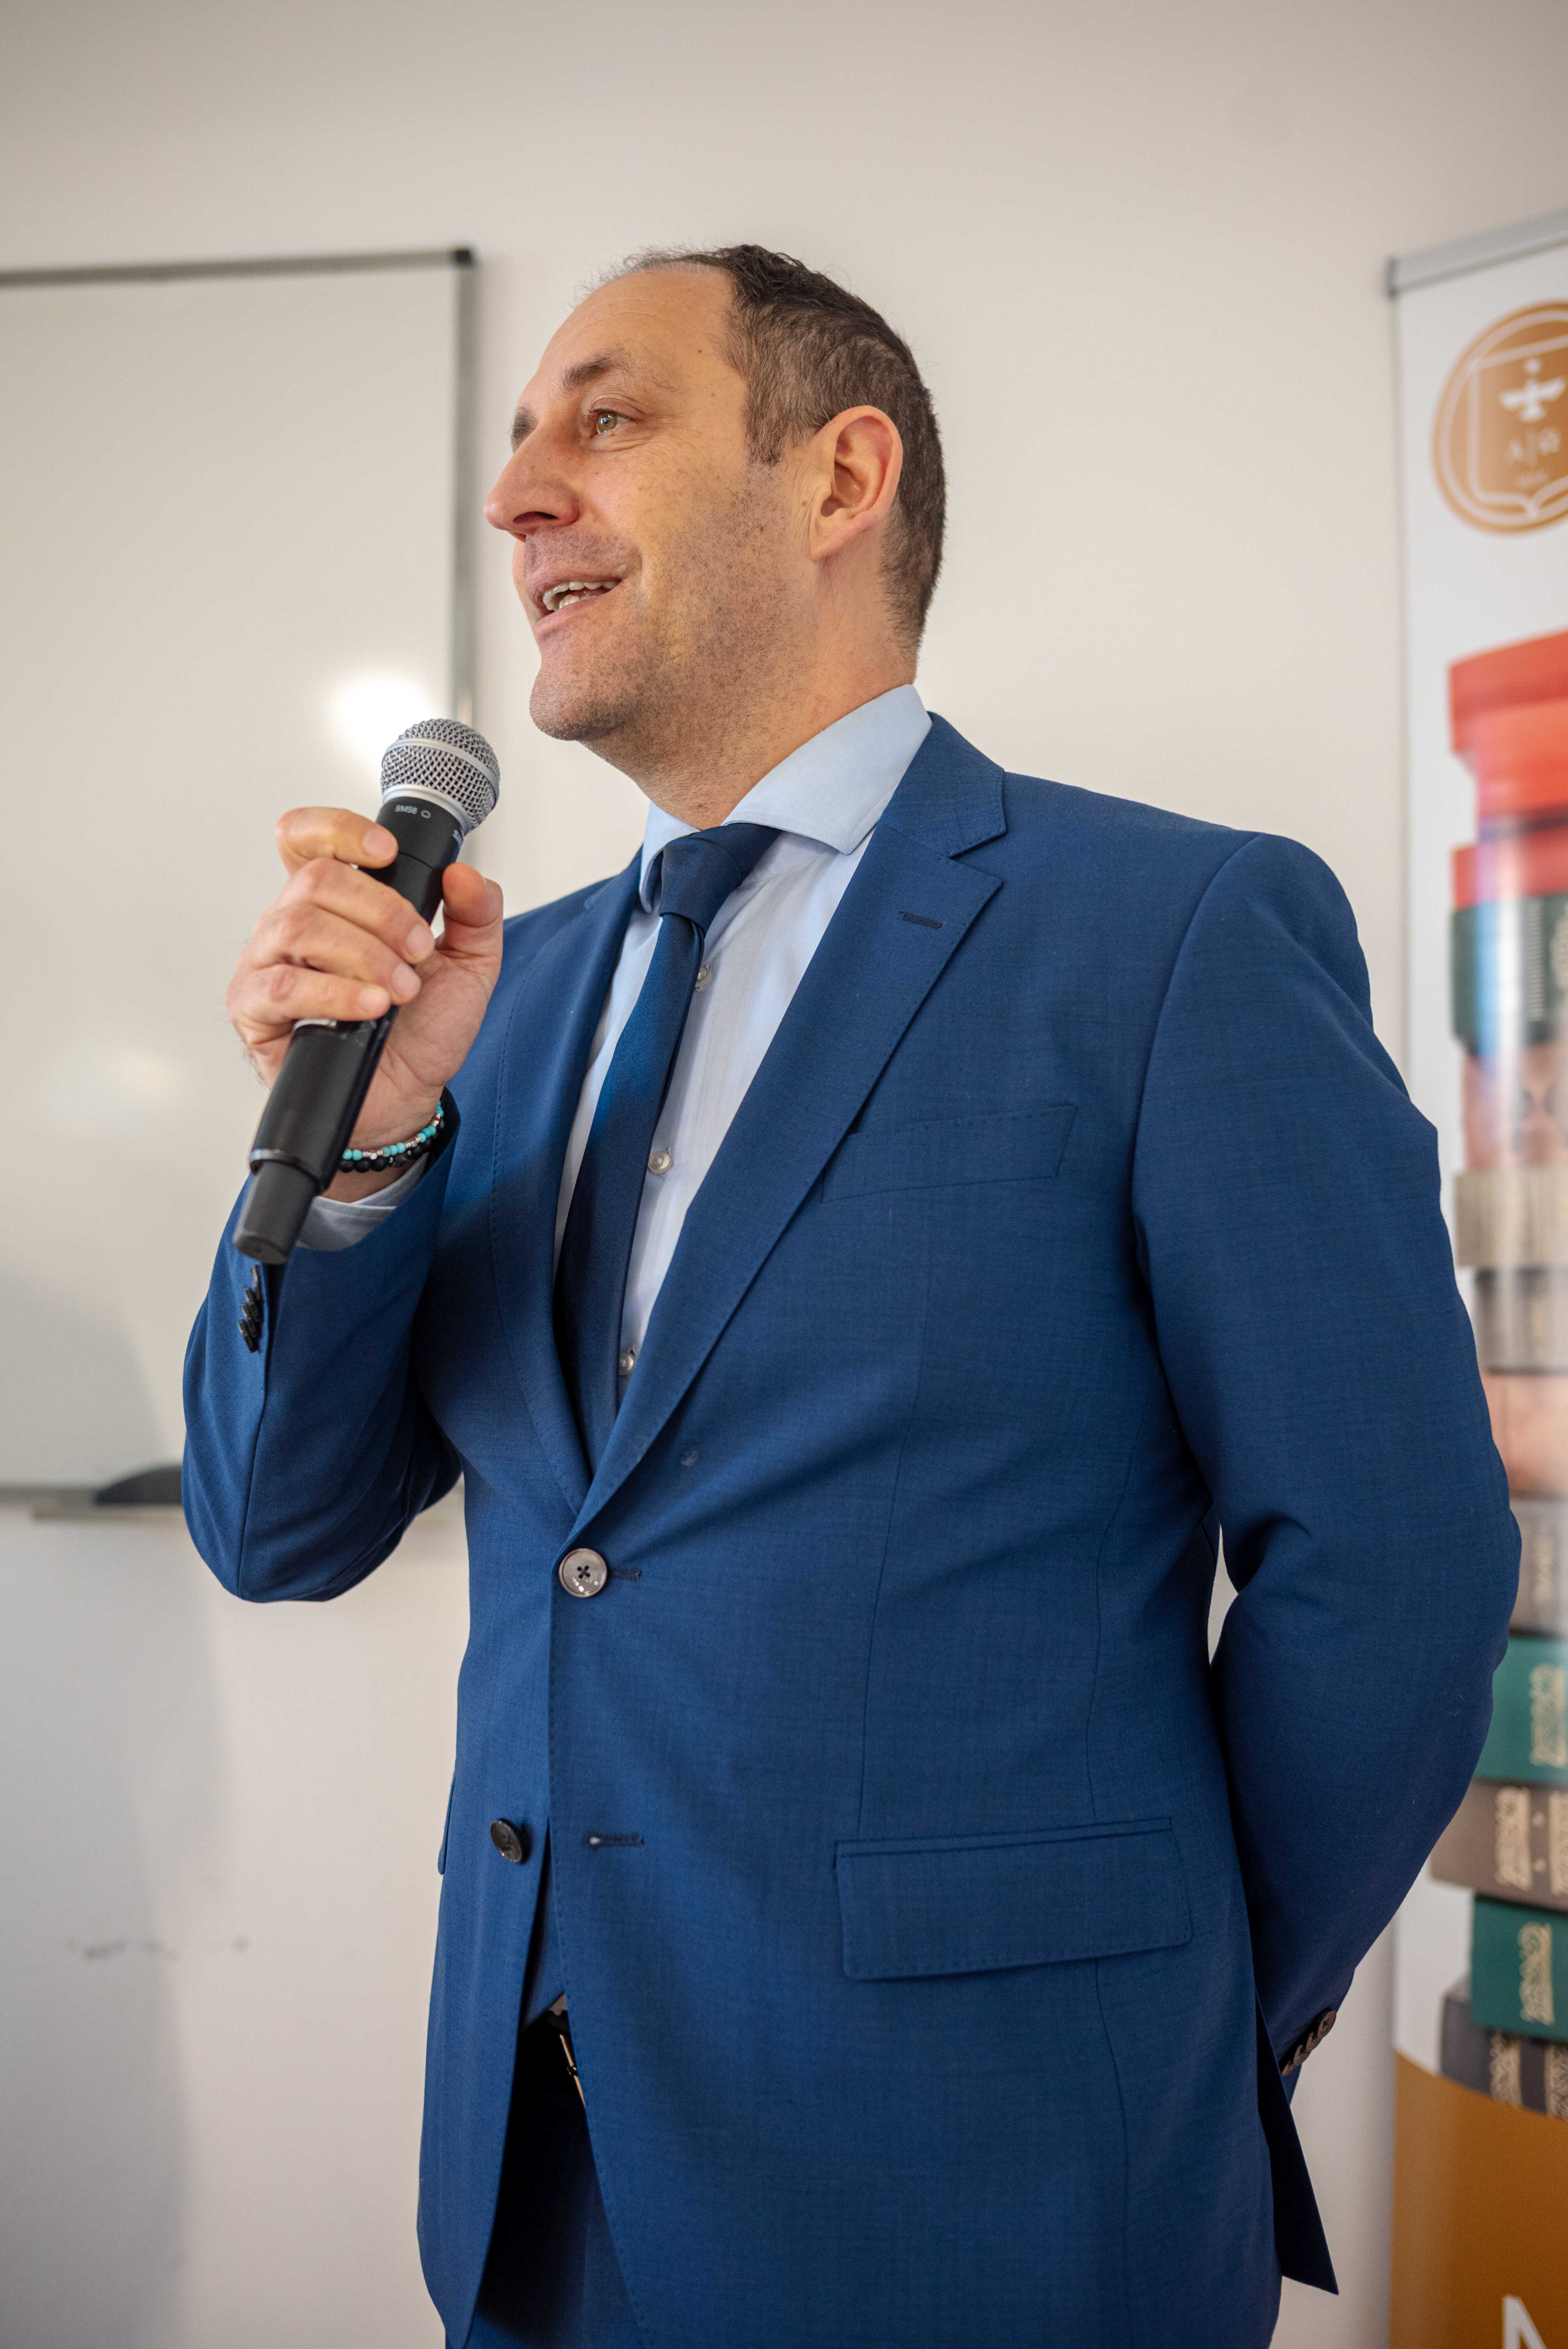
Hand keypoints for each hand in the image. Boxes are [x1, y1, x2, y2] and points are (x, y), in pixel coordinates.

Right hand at [228, 808, 503, 1198]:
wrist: (405, 1097)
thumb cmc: (422, 1030)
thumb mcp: (469, 966)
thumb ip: (477, 914)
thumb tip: (465, 875)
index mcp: (334, 903)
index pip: (306, 838)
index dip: (338, 829)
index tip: (384, 852)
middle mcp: (292, 925)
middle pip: (315, 879)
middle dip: (380, 911)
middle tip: (416, 953)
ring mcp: (267, 963)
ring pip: (297, 925)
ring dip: (362, 954)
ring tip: (397, 991)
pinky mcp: (255, 1009)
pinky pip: (281, 984)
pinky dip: (334, 992)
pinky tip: (370, 1007)